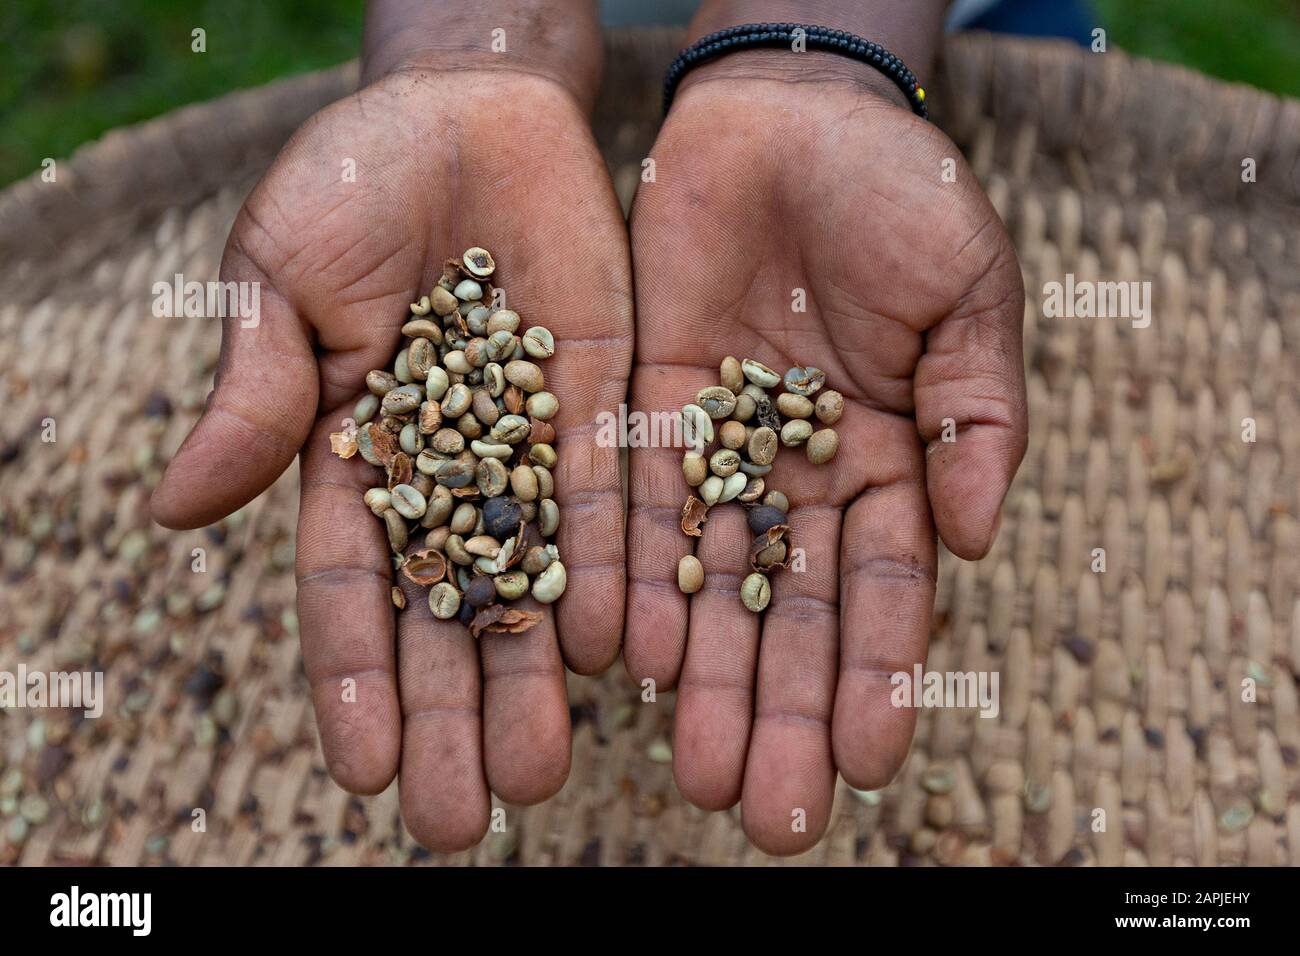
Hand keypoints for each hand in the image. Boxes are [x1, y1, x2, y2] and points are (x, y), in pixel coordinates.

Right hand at [151, 43, 632, 848]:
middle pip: (447, 611)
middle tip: (460, 817)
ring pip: (535, 580)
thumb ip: (255, 392)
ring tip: (543, 773)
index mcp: (352, 450)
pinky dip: (615, 576)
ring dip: (536, 677)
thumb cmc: (352, 181)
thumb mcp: (280, 275)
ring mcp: (528, 446)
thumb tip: (173, 512)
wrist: (468, 110)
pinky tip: (619, 657)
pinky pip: (611, 503)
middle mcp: (447, 470)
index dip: (353, 677)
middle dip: (451, 710)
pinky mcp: (603, 407)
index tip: (362, 770)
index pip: (348, 586)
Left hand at [625, 64, 1026, 853]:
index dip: (880, 676)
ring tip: (694, 770)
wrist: (789, 116)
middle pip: (790, 613)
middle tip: (768, 810)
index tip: (873, 760)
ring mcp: (719, 448)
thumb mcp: (971, 301)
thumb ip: (979, 421)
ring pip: (708, 582)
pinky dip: (633, 580)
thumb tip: (974, 542)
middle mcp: (800, 473)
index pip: (884, 590)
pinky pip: (635, 509)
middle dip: (781, 710)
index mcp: (890, 458)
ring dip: (704, 676)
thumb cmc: (900, 197)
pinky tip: (629, 657)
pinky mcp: (645, 412)